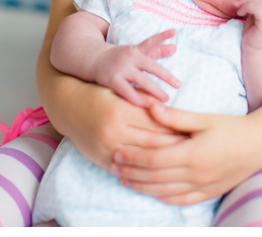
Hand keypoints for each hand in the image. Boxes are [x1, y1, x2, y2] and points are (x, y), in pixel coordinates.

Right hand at [56, 78, 188, 170]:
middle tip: (194, 148)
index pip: (157, 123)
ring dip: (163, 161)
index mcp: (121, 111)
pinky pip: (127, 169)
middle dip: (175, 146)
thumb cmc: (98, 94)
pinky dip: (143, 170)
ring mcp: (107, 148)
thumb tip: (171, 108)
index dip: (177, 128)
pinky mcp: (101, 159)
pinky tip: (157, 170)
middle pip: (154, 143)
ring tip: (180, 160)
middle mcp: (113, 131)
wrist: (67, 106)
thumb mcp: (120, 91)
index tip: (193, 132)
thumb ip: (143, 99)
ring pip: (143, 159)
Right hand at [93, 30, 180, 106]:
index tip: (174, 31)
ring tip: (166, 99)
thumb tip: (175, 48)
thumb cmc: (121, 58)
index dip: (162, 36)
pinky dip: (136, 98)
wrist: (94, 61)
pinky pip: (126, 90)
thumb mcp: (136, 52)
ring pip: (140, 79)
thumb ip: (155, 51)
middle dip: (165, 76)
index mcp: (136, 51)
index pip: (151, 42)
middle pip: (150, 66)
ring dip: (154, 89)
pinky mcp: (112, 80)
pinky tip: (146, 105)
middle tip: (178, 85)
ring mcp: (120, 69)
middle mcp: (129, 58)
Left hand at [111, 103, 261, 204]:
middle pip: (155, 177)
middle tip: (113, 166)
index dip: (133, 158)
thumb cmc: (232, 127)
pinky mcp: (210, 192)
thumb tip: (150, 106)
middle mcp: (197, 174)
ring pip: (165, 191)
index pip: (154, 160)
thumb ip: (175, 116)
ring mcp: (204, 186)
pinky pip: (182, 199)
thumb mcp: (204, 118)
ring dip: (142, 186)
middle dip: (132, 173)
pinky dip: (163, 196)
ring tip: (124, 179)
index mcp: (193, 154)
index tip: (117, 153)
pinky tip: (151, 191)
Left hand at [236, 0, 261, 52]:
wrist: (257, 51)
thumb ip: (259, 1)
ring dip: (246, 0)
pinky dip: (246, 7)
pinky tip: (241, 12)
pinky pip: (257, 8)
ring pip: (261, 0)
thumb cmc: (255, 30)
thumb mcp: (258, 12)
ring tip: (238, 7)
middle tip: (239, 0)